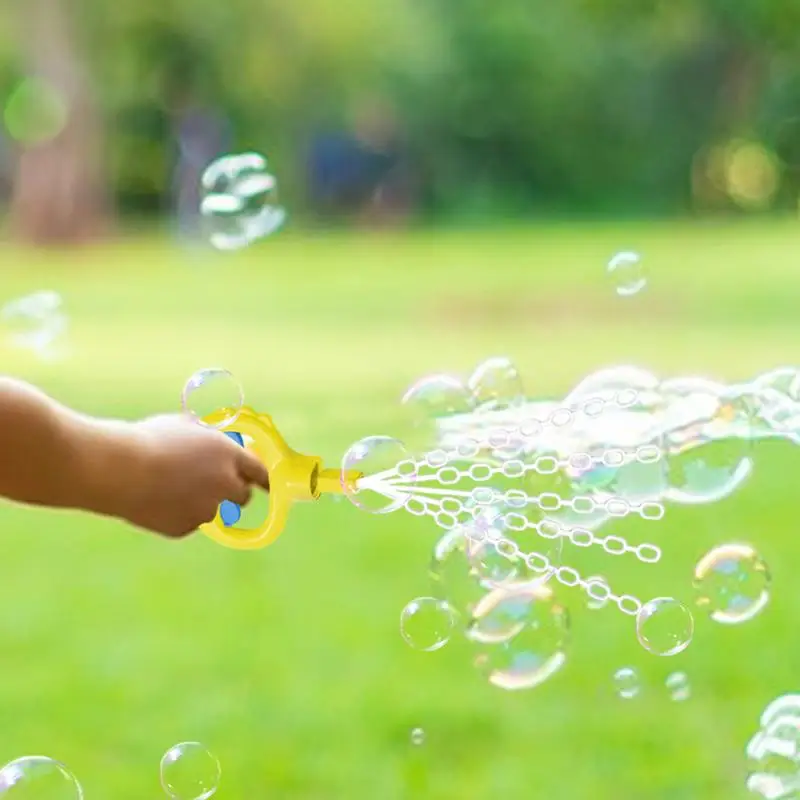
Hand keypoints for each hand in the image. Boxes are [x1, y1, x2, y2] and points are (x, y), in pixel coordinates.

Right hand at [124, 414, 269, 537]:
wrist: (118, 470)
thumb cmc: (148, 440)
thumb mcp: (184, 425)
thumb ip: (205, 435)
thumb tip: (211, 435)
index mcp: (229, 455)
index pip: (260, 472)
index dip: (262, 477)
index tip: (267, 484)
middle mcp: (225, 485)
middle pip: (242, 496)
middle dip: (233, 491)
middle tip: (214, 483)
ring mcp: (207, 509)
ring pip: (215, 510)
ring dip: (204, 502)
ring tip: (173, 486)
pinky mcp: (186, 528)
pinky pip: (189, 521)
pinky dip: (180, 513)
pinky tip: (158, 499)